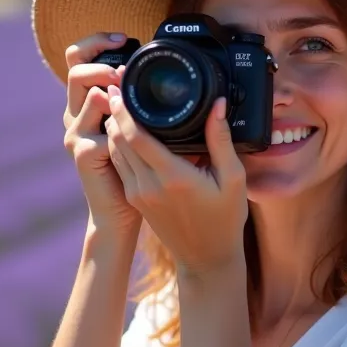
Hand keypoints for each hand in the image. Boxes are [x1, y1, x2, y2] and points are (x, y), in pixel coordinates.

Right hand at [62, 32, 142, 237]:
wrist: (121, 215)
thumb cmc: (136, 174)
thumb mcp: (145, 134)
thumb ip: (146, 107)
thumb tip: (172, 81)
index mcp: (92, 106)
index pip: (79, 59)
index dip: (96, 43)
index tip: (124, 36)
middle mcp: (79, 115)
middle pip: (75, 69)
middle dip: (100, 59)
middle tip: (126, 63)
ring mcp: (78, 134)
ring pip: (89, 94)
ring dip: (109, 85)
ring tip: (130, 86)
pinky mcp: (83, 153)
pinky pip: (99, 131)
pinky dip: (117, 124)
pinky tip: (133, 125)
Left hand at [104, 86, 247, 275]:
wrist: (206, 258)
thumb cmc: (224, 219)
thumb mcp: (233, 178)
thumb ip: (221, 140)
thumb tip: (218, 105)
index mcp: (173, 177)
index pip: (136, 137)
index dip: (124, 110)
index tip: (121, 87)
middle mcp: (149, 186)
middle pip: (118, 140)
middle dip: (113, 112)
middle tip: (116, 87)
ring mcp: (138, 194)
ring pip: (115, 152)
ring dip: (113, 128)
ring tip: (116, 103)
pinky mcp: (135, 200)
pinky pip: (120, 165)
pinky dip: (118, 145)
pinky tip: (123, 130)